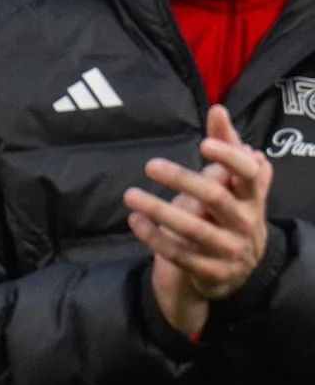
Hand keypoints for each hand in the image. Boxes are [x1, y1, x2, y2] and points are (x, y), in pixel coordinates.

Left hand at [124, 106, 272, 334]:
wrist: (232, 274)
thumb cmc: (227, 217)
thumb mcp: (231, 187)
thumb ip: (224, 149)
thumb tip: (217, 110)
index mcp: (254, 199)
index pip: (250, 174)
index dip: (229, 158)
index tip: (203, 145)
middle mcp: (246, 224)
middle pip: (215, 198)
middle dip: (182, 180)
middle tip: (150, 165)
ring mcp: (229, 250)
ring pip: (193, 229)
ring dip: (159, 210)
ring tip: (130, 194)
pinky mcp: (210, 271)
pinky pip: (178, 253)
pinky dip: (153, 236)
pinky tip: (134, 220)